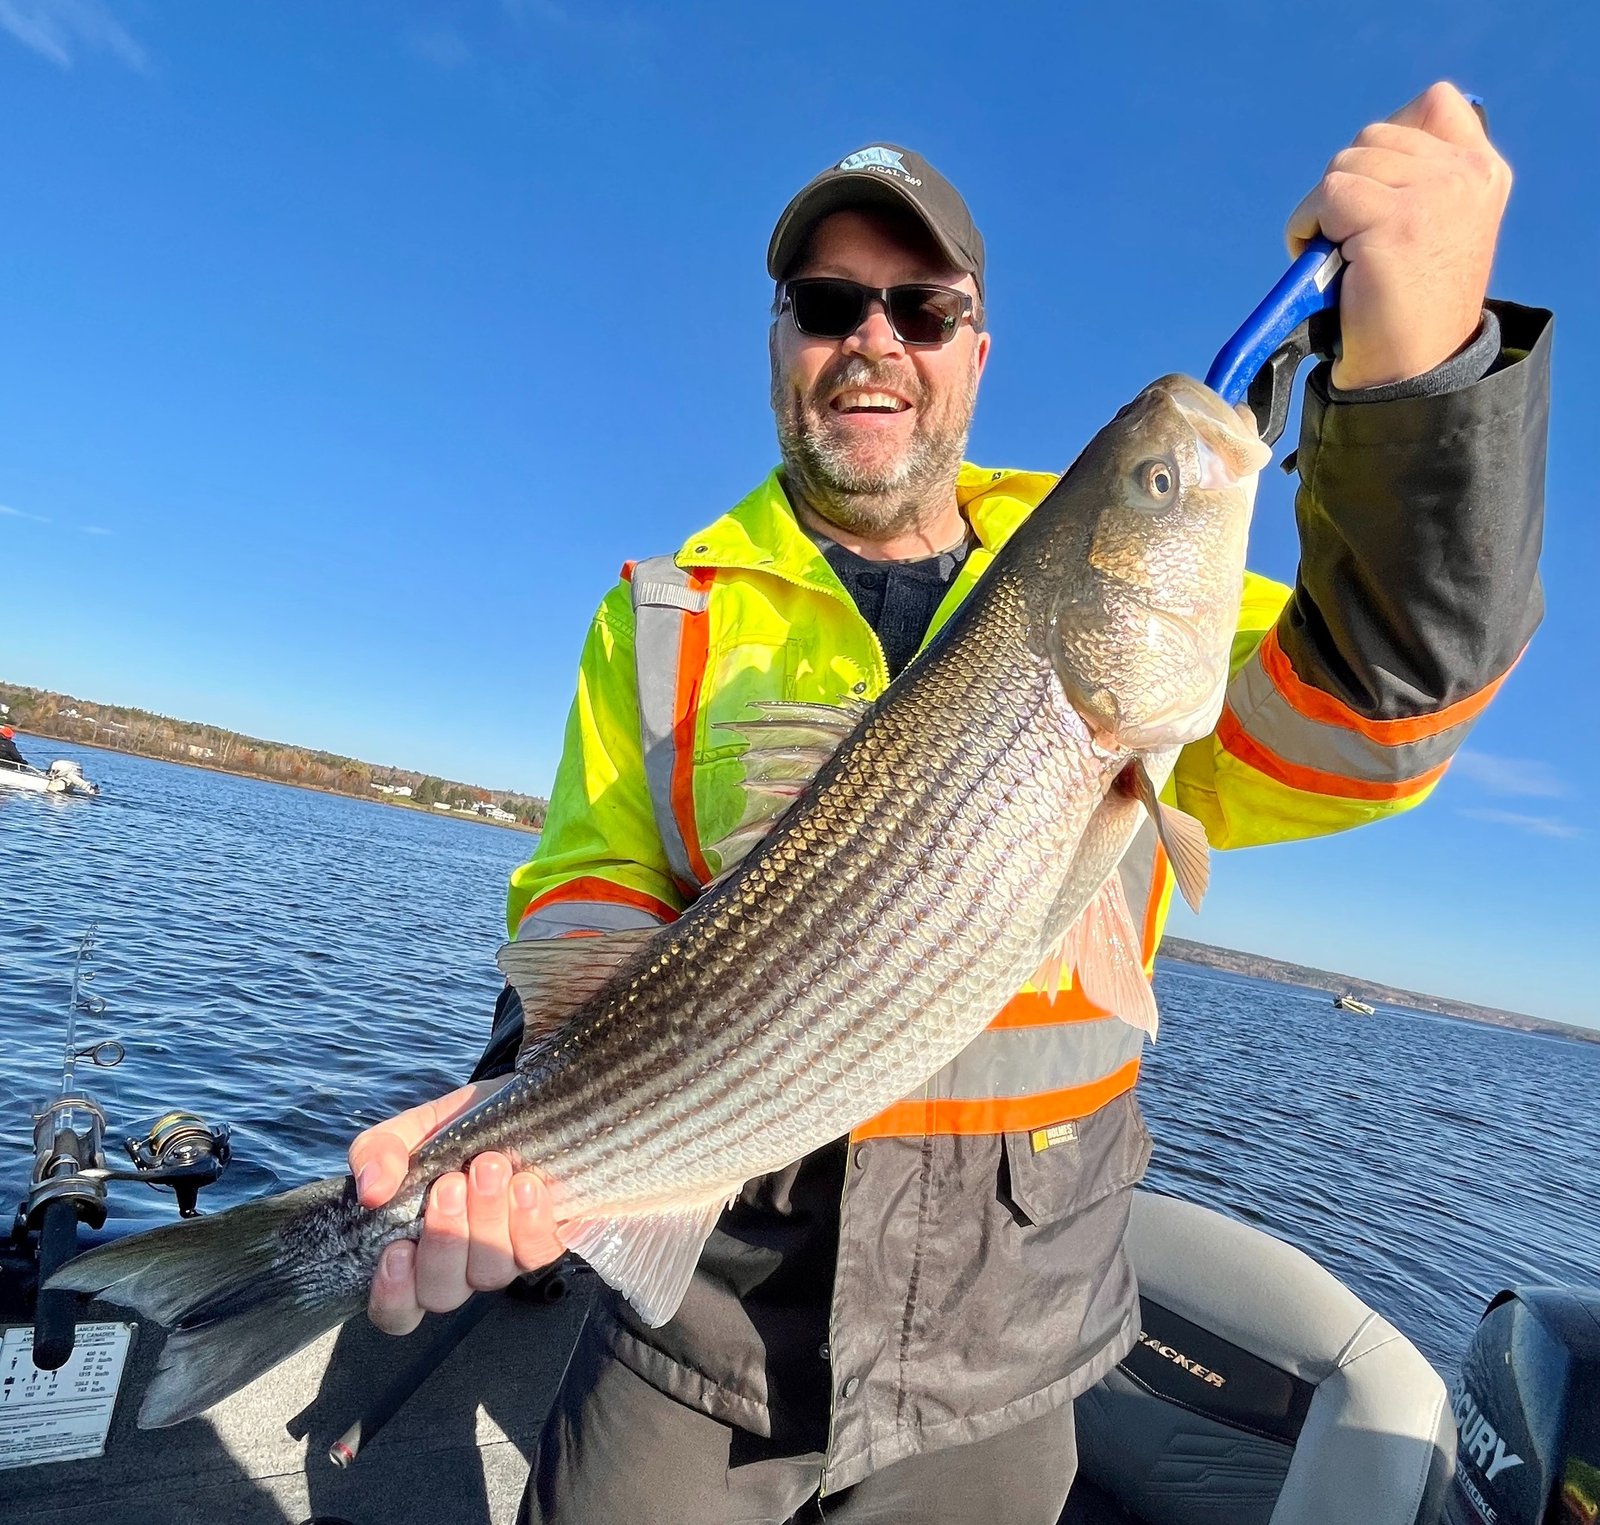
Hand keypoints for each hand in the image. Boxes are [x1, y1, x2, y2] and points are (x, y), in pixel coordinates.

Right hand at [349, 1079, 563, 1335]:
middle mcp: (459, 1267)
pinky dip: (530, 1221)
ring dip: (486, 1220)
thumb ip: (378, 1153)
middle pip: (442, 1293)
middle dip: (445, 1238)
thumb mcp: (410, 1131)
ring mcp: (502, 1259)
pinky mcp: (543, 1243)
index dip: (393, 1294)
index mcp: (415, 1252)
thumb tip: (372, 1192)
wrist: (521, 1105)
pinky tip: (526, 1185)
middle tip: (450, 1183)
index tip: (397, 1248)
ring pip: (489, 1274)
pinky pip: (537, 1253)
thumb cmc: (456, 1129)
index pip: (396, 1309)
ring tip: (490, 1167)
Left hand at [1286, 81, 1511, 389]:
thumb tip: (1370, 146)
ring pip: (1343, 166)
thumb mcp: (1434, 227)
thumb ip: (1419, 177)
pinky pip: (1326, 198)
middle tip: (1351, 241)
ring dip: (1323, 211)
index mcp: (1482, 171)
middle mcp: (1466, 175)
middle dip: (1346, 187)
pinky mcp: (1395, 222)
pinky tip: (1326, 265)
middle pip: (1371, 139)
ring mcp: (1434, 195)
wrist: (1409, 371)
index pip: (1435, 103)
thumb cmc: (1407, 306)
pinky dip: (1307, 228)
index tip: (1375, 195)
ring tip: (1342, 257)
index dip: (1387, 143)